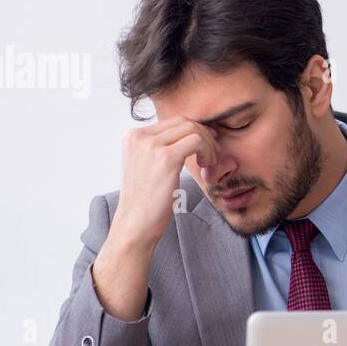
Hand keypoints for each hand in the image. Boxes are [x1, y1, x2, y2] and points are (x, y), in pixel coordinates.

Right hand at [110, 117, 218, 251]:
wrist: (135, 224)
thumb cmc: (145, 201)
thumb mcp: (147, 166)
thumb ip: (160, 149)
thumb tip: (188, 136)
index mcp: (133, 136)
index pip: (172, 122)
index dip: (194, 131)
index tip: (206, 145)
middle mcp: (139, 137)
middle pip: (183, 121)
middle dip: (204, 135)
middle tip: (213, 154)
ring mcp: (151, 146)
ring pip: (192, 129)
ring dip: (207, 144)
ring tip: (209, 163)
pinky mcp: (165, 158)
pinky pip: (197, 141)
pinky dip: (207, 151)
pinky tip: (206, 166)